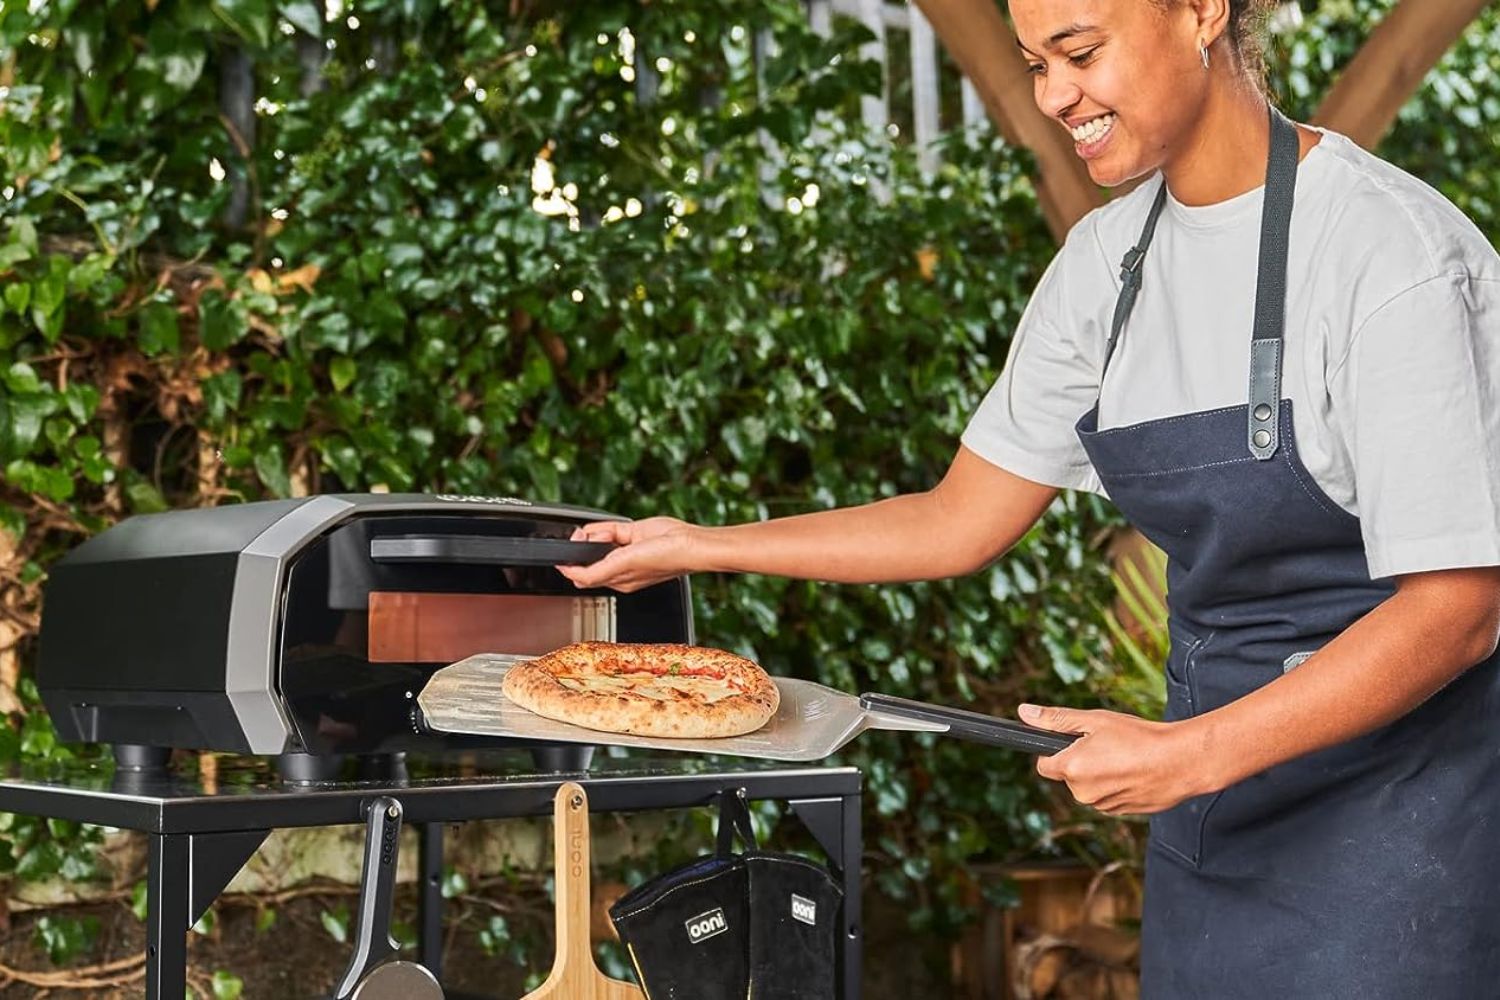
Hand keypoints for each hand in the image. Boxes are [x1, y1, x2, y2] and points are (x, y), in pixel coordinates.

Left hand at [557, 516, 701, 592]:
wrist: (687, 542)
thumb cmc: (662, 561)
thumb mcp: (622, 568)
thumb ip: (593, 573)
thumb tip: (570, 573)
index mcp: (617, 581)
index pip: (584, 576)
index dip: (570, 565)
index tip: (562, 556)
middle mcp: (620, 566)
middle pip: (589, 556)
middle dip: (584, 547)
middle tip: (584, 539)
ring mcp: (625, 549)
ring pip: (598, 540)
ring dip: (595, 535)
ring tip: (607, 536)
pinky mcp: (632, 533)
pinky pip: (610, 529)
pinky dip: (602, 527)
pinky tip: (604, 529)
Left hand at [1019, 703, 1217, 814]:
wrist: (1181, 762)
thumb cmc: (1139, 738)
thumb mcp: (1094, 720)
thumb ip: (1055, 719)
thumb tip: (1023, 713)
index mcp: (1071, 769)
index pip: (1044, 765)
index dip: (1056, 751)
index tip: (1072, 741)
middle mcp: (1083, 793)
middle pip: (1069, 775)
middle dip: (1082, 761)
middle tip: (1108, 744)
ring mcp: (1103, 806)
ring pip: (1091, 787)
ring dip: (1101, 773)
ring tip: (1126, 756)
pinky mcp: (1122, 812)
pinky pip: (1109, 797)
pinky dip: (1117, 785)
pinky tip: (1135, 771)